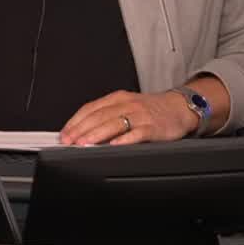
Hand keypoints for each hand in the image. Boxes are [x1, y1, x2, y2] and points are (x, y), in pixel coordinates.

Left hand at [59, 90, 197, 145]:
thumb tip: (82, 131)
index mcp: (117, 98)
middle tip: (68, 141)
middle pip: (99, 116)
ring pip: (113, 124)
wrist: (179, 107)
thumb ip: (106, 116)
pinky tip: (113, 146)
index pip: (90, 108)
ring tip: (84, 144)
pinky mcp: (152, 127)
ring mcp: (140, 115)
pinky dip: (124, 140)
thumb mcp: (126, 106)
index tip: (64, 134)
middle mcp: (127, 104)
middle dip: (81, 130)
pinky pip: (136, 133)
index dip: (75, 121)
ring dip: (96, 135)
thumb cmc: (150, 109)